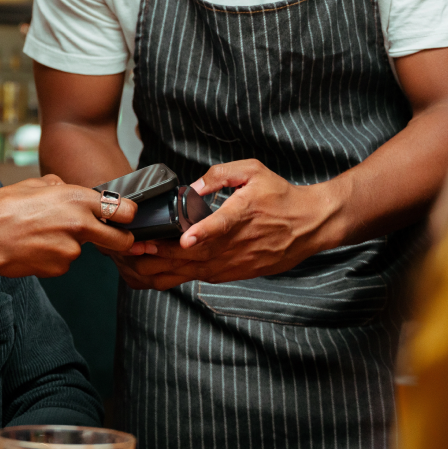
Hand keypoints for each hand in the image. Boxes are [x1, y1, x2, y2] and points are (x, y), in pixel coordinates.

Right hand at [0, 174, 135, 278]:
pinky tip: (35, 248)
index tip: (126, 218)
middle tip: (113, 239)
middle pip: (120, 239)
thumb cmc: (3, 209)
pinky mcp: (60, 268)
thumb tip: (63, 188)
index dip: (127, 215)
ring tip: (40, 235)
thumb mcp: (33, 184)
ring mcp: (72, 250)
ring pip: (82, 249)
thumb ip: (57, 185)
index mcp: (77, 198)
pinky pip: (64, 262)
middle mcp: (80, 224)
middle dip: (121, 240)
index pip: (123, 209)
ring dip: (69, 244)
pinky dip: (54, 257)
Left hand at [114, 160, 346, 289]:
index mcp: (244, 213)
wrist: (310, 224)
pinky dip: (181, 275)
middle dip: (164, 252)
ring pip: (197, 270)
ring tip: (138, 260)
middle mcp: (239, 242)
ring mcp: (238, 261)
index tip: (184, 238)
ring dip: (167, 267)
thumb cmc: (280, 195)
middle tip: (137, 246)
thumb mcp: (254, 171)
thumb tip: (192, 187)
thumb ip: (221, 174)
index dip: (203, 232)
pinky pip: (205, 278)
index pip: (222, 224)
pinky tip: (160, 269)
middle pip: (198, 253)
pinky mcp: (238, 273)